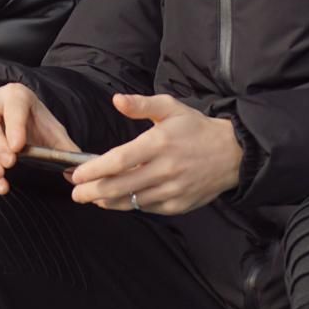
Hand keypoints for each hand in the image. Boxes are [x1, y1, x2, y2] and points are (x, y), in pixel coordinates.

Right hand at [0, 83, 79, 194]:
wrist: (12, 119)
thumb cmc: (34, 126)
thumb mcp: (52, 133)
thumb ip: (65, 150)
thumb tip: (76, 173)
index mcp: (16, 95)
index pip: (14, 105)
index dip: (15, 125)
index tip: (18, 147)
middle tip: (8, 165)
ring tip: (0, 178)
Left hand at [68, 94, 242, 215]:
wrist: (233, 154)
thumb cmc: (196, 128)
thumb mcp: (170, 107)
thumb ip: (140, 104)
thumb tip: (116, 100)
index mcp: (159, 144)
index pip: (118, 161)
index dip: (93, 170)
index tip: (76, 173)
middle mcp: (165, 170)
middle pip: (119, 187)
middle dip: (92, 192)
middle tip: (75, 192)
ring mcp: (172, 191)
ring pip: (130, 202)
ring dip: (106, 202)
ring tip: (91, 198)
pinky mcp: (178, 206)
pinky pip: (146, 208)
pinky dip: (129, 205)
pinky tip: (117, 200)